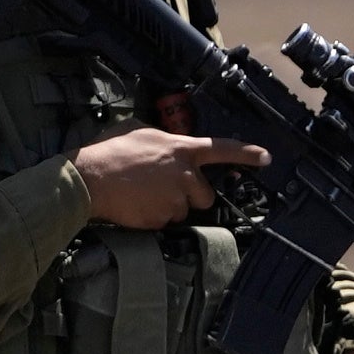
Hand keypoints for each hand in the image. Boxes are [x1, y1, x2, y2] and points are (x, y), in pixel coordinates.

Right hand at [76, 129, 264, 229]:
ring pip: (183, 210)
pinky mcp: (161, 220)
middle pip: (206, 195)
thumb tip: (166, 143)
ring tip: (144, 194)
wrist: (88, 180)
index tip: (265, 157)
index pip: (222, 149)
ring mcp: (174, 200)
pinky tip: (136, 205)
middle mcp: (184, 175)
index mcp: (181, 150)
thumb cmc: (109, 151)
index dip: (246, 153)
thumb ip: (162, 138)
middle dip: (192, 195)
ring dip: (170, 206)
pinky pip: (165, 222)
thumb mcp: (138, 130)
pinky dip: (154, 217)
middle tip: (166, 188)